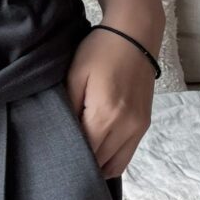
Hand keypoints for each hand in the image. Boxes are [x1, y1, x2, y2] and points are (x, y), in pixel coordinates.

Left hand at [64, 25, 155, 177]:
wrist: (135, 35)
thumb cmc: (100, 51)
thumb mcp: (75, 75)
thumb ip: (68, 107)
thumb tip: (62, 133)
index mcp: (105, 114)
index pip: (85, 152)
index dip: (69, 155)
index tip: (55, 152)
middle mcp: (126, 127)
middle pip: (100, 162)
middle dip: (82, 162)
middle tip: (64, 154)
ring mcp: (138, 128)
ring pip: (116, 165)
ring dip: (98, 164)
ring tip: (81, 154)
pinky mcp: (144, 124)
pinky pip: (127, 155)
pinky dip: (111, 158)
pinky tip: (97, 149)